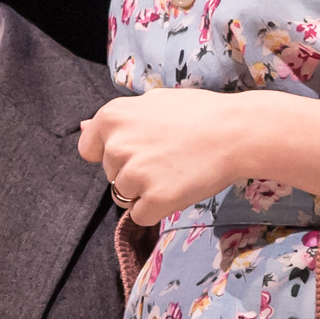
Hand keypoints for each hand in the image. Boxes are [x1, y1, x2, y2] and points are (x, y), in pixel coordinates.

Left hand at [79, 90, 259, 224]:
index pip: (88, 150)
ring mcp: (134, 174)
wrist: (237, 132)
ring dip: (146, 191)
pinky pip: (140, 216)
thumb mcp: (153, 102)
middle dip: (134, 171)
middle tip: (168, 156)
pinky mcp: (153, 200)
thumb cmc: (199, 114)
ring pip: (124, 197)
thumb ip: (118, 119)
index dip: (112, 154)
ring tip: (175, 171)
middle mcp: (116, 145)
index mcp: (112, 117)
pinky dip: (157, 209)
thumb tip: (82, 128)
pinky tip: (179, 188)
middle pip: (110, 175)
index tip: (139, 150)